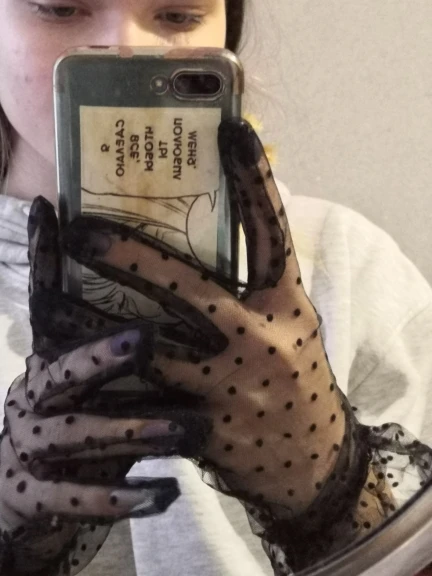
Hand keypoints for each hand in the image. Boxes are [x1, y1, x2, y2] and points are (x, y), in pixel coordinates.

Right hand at [0, 197, 211, 574]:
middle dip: (99, 354)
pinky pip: (83, 499)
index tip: (50, 210)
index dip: (41, 257)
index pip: (45, 300)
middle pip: (62, 368)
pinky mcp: (40, 496)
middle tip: (146, 340)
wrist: (35, 492)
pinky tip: (166, 494)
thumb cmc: (83, 414)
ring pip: (78, 433)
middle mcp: (36, 391)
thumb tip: (179, 287)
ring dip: (131, 428)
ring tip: (183, 429)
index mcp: (51, 355)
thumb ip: (123, 338)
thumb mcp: (95, 373)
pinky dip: (124, 497)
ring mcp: (34, 444)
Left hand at [60, 118, 346, 519]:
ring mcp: (228, 386)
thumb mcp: (288, 325)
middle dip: (130, 255)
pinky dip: (102, 378)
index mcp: (285, 306)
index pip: (273, 235)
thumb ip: (252, 287)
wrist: (308, 465)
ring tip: (47, 295)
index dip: (256, 180)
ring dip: (90, 319)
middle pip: (189, 286)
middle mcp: (258, 339)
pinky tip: (65, 362)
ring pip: (144, 345)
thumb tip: (214, 237)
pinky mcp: (200, 427)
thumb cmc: (296, 379)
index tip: (234, 128)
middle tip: (80, 227)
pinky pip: (139, 398)